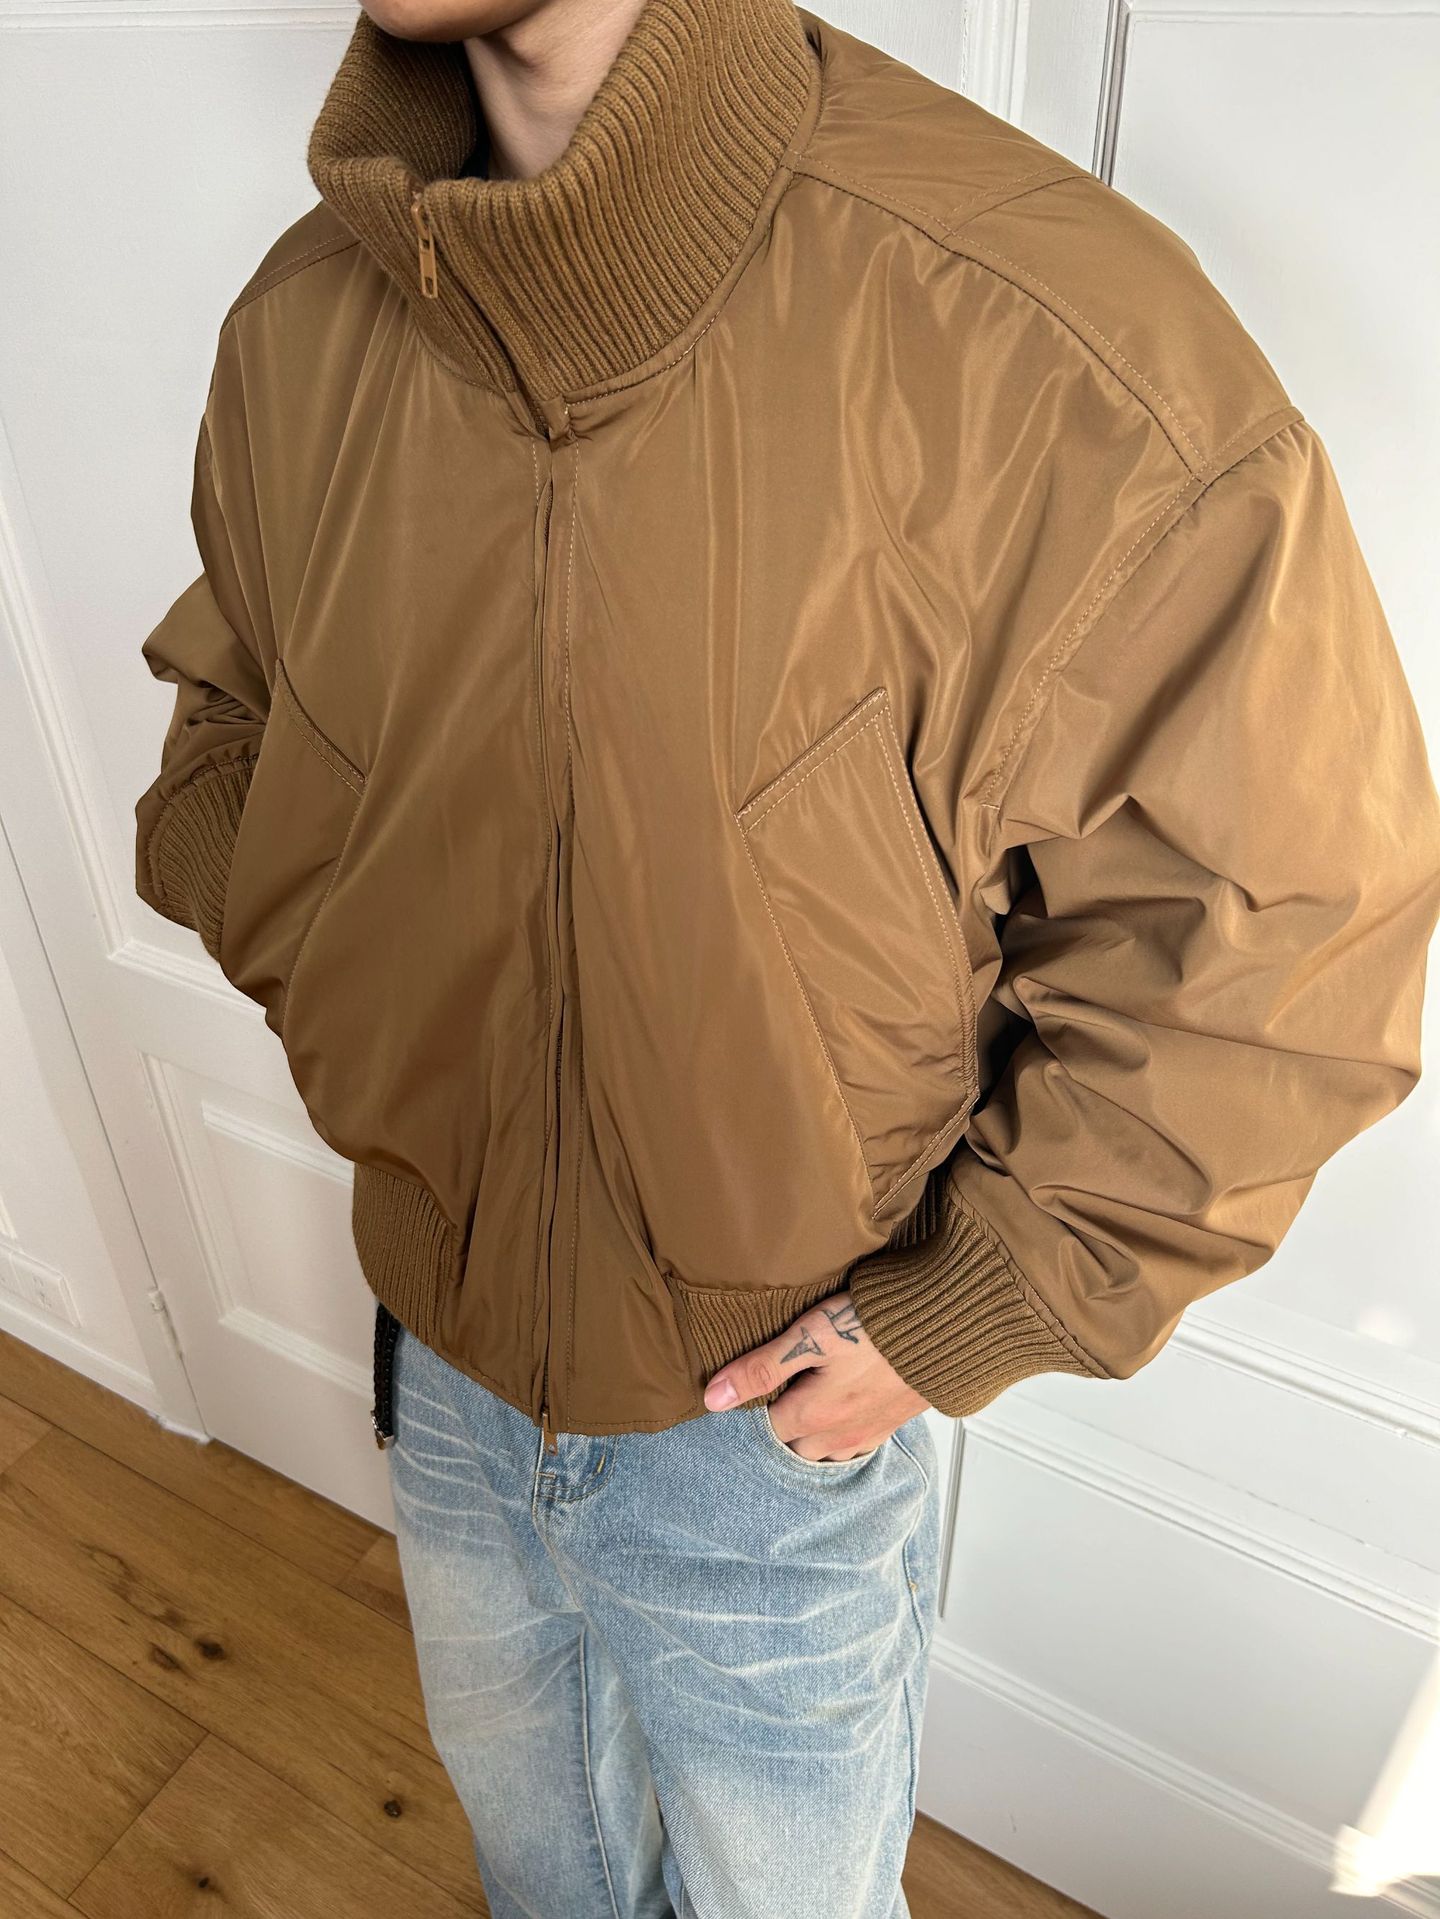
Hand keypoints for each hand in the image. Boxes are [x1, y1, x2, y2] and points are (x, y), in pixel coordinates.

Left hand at [701, 1289, 930, 1459]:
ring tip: (806, 1398)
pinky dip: (841, 1432)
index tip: (749, 1387)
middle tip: (776, 1390)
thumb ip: (761, 1368)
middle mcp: (839, 1436)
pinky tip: (841, 1406)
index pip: (764, 1430)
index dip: (752, 1409)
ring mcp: (868, 1432)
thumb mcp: (808, 1337)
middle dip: (781, 1426)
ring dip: (811, 1432)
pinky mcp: (891, 1423)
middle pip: (793, 1445)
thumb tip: (712, 1398)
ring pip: (824, 1450)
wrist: (945, 1326)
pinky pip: (855, 1443)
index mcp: (813, 1417)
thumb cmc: (876, 1325)